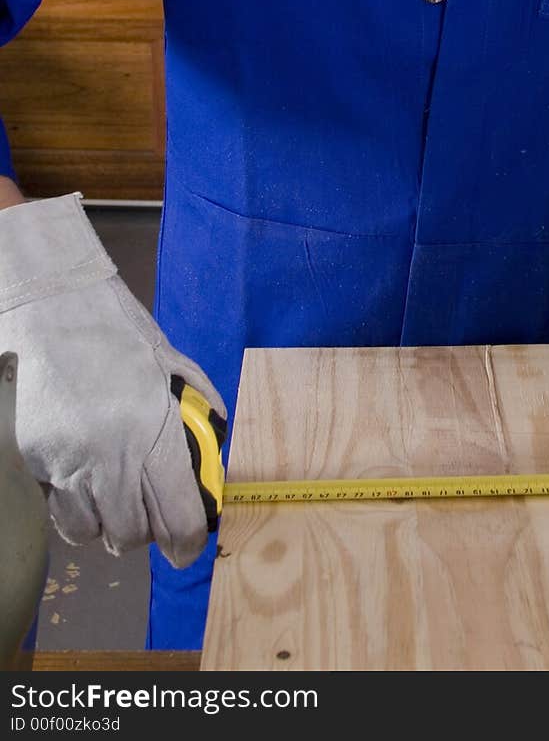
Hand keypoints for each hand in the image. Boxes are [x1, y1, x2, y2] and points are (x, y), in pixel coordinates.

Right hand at [0, 192, 225, 567]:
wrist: (50, 301)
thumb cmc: (115, 329)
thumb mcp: (171, 363)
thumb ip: (199, 408)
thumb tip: (218, 452)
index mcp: (151, 428)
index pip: (176, 517)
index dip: (186, 543)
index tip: (186, 547)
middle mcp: (107, 454)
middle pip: (130, 534)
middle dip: (143, 529)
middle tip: (147, 509)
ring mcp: (63, 460)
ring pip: (86, 531)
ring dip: (103, 519)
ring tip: (109, 487)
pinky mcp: (30, 459)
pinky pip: (54, 505)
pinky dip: (69, 500)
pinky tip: (77, 468)